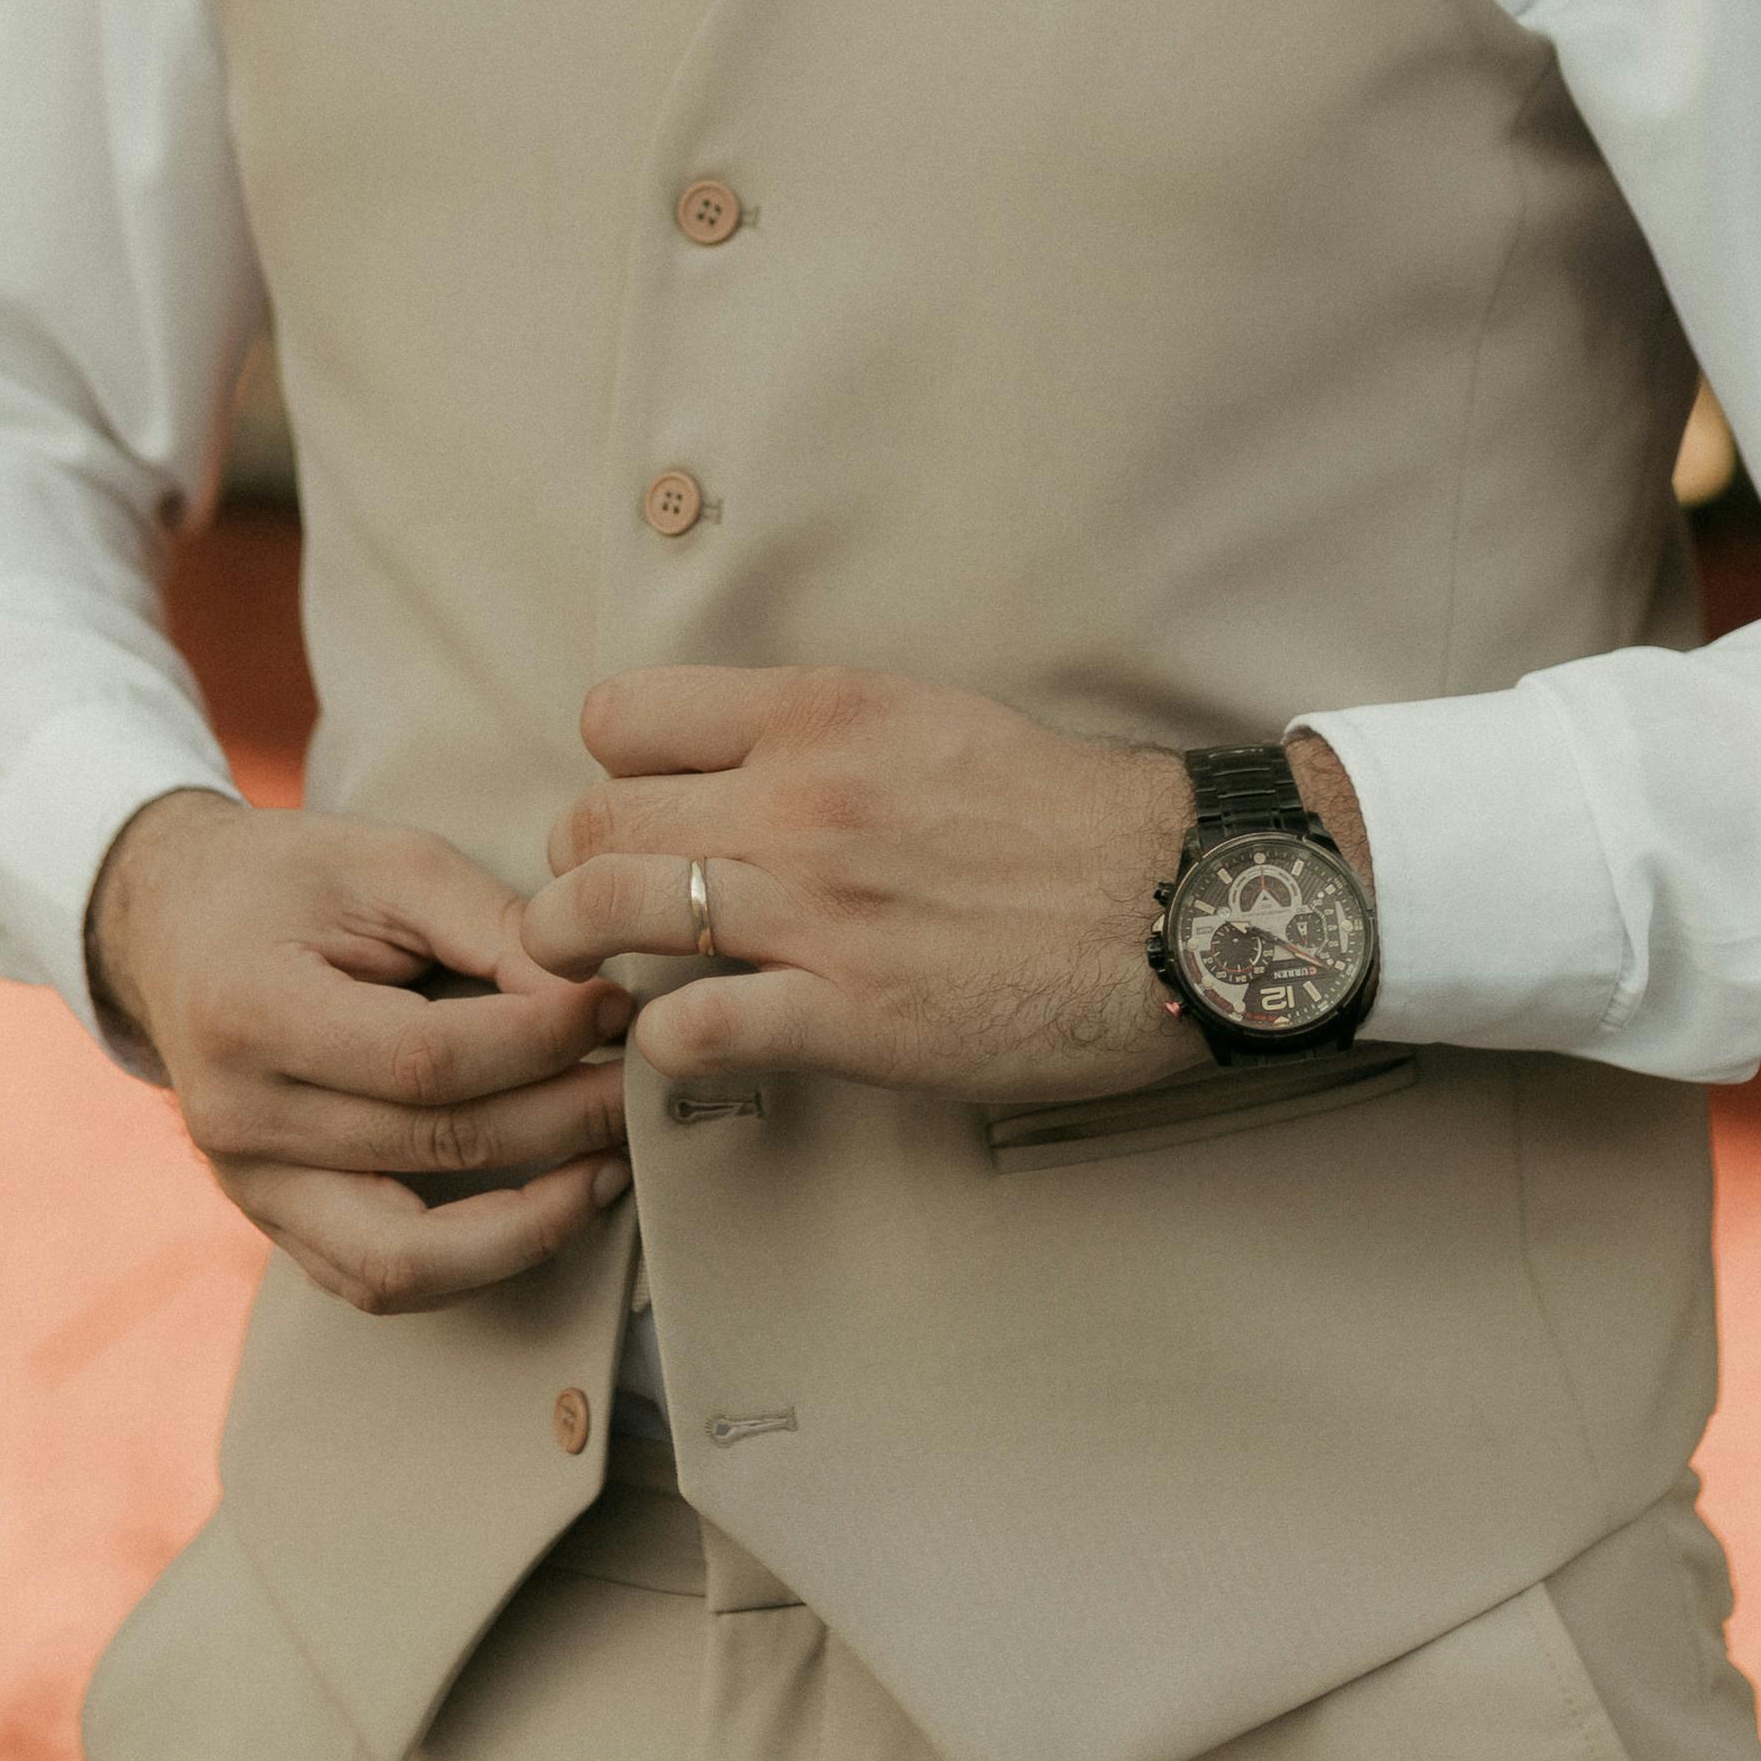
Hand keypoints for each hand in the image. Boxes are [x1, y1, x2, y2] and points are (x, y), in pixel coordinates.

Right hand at [86, 789, 631, 1316]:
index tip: (614, 1006)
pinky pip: (382, 1283)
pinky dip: (478, 1262)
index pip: (424, 1060)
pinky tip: (552, 1205)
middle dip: (565, 1118)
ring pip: (408, 1259)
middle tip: (644, 1077)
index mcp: (251, 1013)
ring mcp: (250, 1187)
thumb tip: (595, 1001)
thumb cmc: (287, 882)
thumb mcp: (386, 863)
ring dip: (533, 1223)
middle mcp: (239, 1119)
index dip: (539, 1042)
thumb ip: (492, 925)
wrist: (171, 928)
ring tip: (611, 1166)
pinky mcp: (274, 1222)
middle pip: (434, 1148)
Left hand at [516, 667, 1327, 1109]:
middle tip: (597, 911)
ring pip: (603, 911)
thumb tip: (747, 766)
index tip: (635, 813)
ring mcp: (817, 909)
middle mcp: (801, 800)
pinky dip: (661, 1045)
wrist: (1187, 902)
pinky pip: (687, 1029)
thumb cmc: (1074, 821)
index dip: (608, 772)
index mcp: (823, 715)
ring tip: (587, 979)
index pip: (621, 716)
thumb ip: (828, 741)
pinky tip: (689, 1043)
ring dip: (575, 952)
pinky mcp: (848, 1014)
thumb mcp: (937, 725)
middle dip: (573, 872)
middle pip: (590, 820)